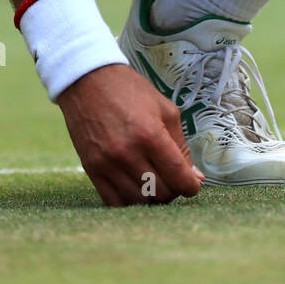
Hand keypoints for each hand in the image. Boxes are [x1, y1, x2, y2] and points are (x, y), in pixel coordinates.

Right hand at [56, 64, 203, 205]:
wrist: (88, 80)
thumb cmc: (130, 91)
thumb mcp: (165, 110)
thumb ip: (181, 145)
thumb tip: (196, 177)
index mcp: (150, 135)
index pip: (179, 178)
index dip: (191, 186)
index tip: (192, 183)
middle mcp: (128, 153)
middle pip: (162, 193)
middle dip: (173, 190)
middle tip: (172, 178)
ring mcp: (107, 164)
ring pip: (140, 202)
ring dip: (152, 196)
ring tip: (154, 180)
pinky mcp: (92, 170)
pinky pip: (115, 203)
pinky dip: (130, 200)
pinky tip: (136, 187)